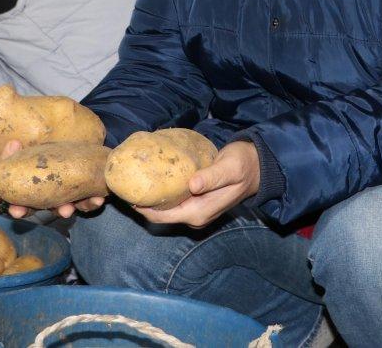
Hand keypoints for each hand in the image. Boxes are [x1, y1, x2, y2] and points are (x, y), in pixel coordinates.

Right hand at [0, 139, 104, 219]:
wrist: (71, 152)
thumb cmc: (44, 156)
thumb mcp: (29, 153)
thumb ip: (17, 152)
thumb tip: (14, 142)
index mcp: (35, 192)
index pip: (24, 205)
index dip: (19, 209)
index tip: (17, 211)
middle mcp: (51, 198)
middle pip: (52, 209)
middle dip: (58, 211)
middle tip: (64, 211)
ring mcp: (67, 197)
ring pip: (70, 207)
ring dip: (77, 208)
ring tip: (81, 205)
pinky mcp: (83, 194)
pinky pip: (87, 202)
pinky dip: (92, 202)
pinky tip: (98, 198)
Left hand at [133, 141, 259, 228]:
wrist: (257, 167)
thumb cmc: (243, 165)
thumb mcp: (229, 168)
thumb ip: (211, 177)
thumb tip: (192, 185)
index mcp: (200, 212)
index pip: (163, 216)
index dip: (143, 208)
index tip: (126, 195)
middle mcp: (196, 216)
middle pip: (161, 215)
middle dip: (142, 204)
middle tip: (124, 186)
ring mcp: (196, 210)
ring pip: (166, 209)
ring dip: (151, 199)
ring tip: (134, 181)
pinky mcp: (197, 201)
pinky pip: (173, 201)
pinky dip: (161, 193)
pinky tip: (153, 179)